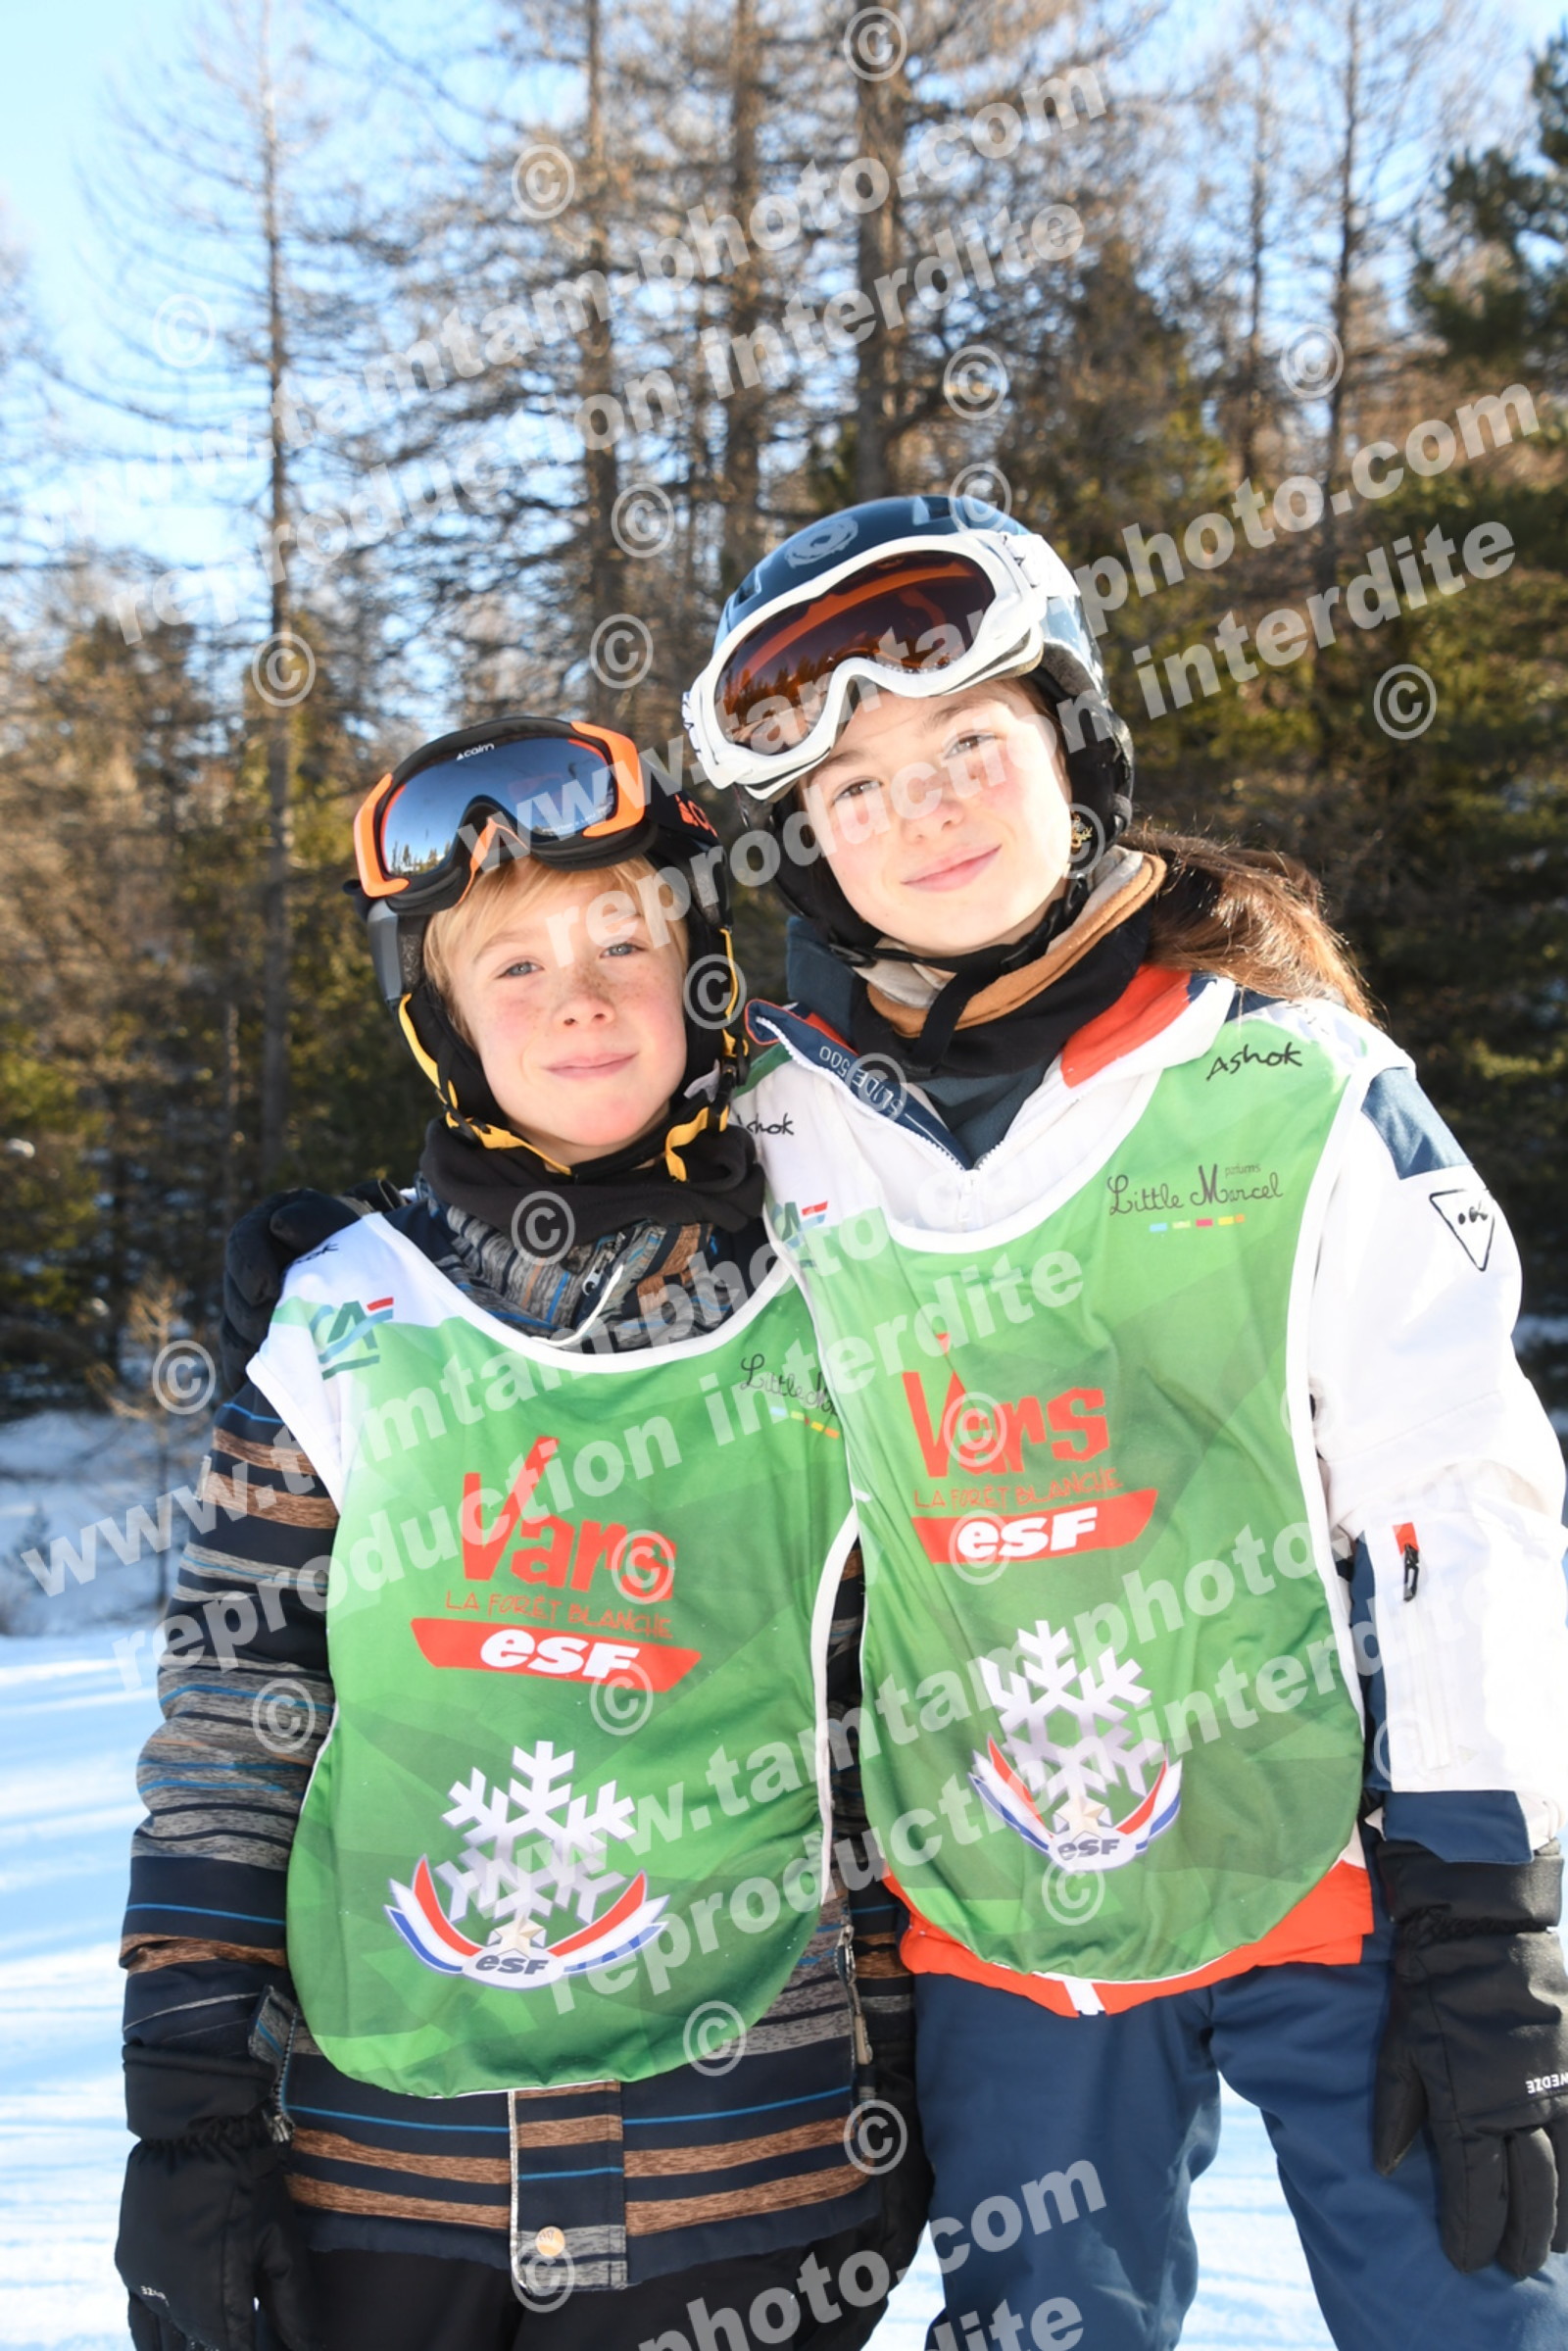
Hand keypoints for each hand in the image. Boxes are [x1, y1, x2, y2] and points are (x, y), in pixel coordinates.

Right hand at [116, 2049, 318, 2350]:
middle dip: (219, 2348)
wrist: (191, 2132)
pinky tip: (168, 2344)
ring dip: (186, 2349)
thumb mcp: (279, 2237)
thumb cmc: (248, 2180)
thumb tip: (308, 2347)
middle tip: (244, 2335)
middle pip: (198, 2350)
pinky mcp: (131, 2269)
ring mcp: (148, 2288)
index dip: (252, 2350)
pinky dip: (153, 2340)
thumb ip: (292, 2300)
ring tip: (208, 2344)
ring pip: (166, 2344)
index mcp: (217, 2303)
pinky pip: (139, 2321)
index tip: (265, 2345)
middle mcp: (176, 2306)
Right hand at [219, 1182, 399, 1391]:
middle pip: (234, 1291)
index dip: (249, 1266)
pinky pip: (238, 1352)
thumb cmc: (355, 1239)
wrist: (372, 1267)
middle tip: (266, 1329)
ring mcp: (249, 1302)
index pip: (242, 1242)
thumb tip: (280, 1225)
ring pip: (233, 1325)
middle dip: (248, 1312)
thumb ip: (313, 1220)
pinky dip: (240, 1367)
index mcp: (264, 1229)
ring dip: (245, 1343)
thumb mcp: (340, 1223)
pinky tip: (246, 1382)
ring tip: (269, 1355)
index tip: (266, 1288)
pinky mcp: (255, 1333)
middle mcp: (250, 1266)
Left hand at [1374, 1838, 1567, 2276]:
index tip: (1467, 2263)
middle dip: (1522, 2241)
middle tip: (1514, 2266)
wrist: (1483, 1921)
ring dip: (1563, 2218)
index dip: (1472, 2235)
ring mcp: (1559, 2087)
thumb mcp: (1400, 2043)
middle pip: (1532, 2197)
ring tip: (1554, 2246)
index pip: (1476, 2195)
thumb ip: (1399, 2109)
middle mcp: (1521, 2107)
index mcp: (1470, 2106)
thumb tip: (1388, 2168)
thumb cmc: (1431, 1980)